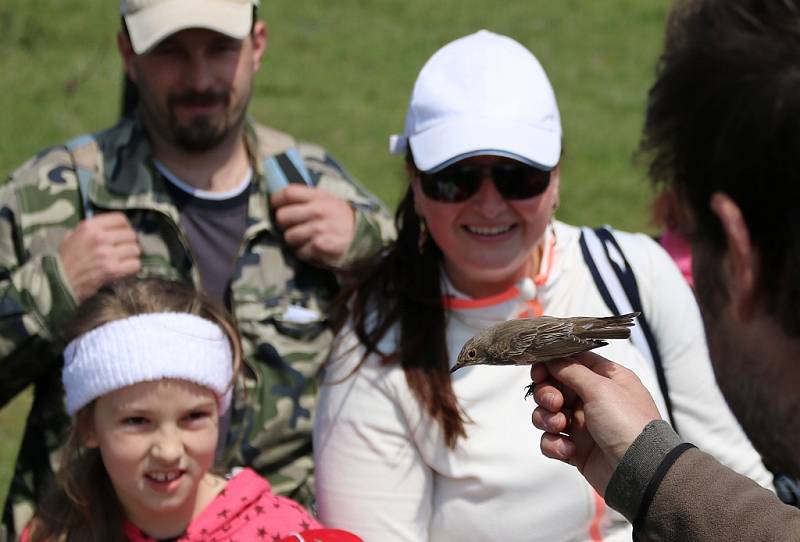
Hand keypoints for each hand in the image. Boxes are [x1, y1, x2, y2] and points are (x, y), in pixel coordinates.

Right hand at [58, 212, 141, 301]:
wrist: (59, 282)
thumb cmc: (65, 260)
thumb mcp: (72, 237)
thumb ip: (90, 230)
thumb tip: (108, 227)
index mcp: (89, 226)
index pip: (120, 219)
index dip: (125, 226)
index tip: (124, 232)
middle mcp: (99, 237)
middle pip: (131, 234)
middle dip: (129, 242)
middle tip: (124, 249)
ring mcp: (107, 254)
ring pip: (135, 249)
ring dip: (131, 255)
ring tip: (123, 259)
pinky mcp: (112, 270)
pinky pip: (135, 264)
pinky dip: (132, 267)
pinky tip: (125, 268)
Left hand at [270, 184, 355, 266]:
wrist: (366, 241)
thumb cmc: (344, 221)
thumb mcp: (331, 202)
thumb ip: (309, 198)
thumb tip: (281, 197)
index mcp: (320, 197)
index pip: (287, 192)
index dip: (276, 200)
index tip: (276, 206)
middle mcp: (318, 211)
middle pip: (282, 216)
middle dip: (284, 225)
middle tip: (292, 227)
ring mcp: (318, 230)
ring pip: (289, 237)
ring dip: (295, 242)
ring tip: (306, 240)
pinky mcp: (319, 247)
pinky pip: (300, 252)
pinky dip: (305, 254)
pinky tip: (315, 250)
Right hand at [529, 352, 661, 494]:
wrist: (638, 472)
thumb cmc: (627, 424)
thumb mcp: (601, 388)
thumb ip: (572, 370)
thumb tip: (552, 359)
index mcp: (605, 379)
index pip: (572, 362)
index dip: (552, 365)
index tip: (539, 371)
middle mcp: (593, 399)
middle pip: (554, 387)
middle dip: (547, 394)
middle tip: (555, 403)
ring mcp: (583, 424)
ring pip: (548, 414)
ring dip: (547, 419)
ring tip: (561, 426)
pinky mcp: (575, 448)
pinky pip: (551, 440)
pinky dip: (555, 444)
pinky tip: (569, 450)